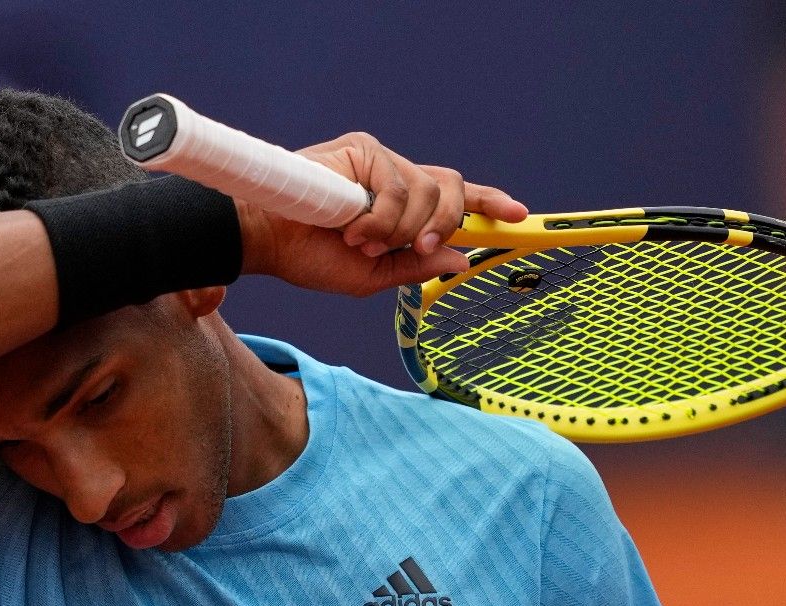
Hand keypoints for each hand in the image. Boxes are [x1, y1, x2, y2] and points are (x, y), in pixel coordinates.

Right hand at [238, 132, 528, 295]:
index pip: (455, 197)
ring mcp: (382, 161)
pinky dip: (383, 217)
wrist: (269, 240)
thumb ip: (415, 267)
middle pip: (452, 187)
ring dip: (402, 229)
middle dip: (445, 221)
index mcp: (402, 208)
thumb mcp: (372, 276)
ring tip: (362, 242)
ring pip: (429, 190)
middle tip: (413, 249)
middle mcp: (396, 180)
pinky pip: (400, 185)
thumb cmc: (311, 257)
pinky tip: (354, 228)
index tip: (516, 214)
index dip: (487, 202)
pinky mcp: (365, 149)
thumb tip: (461, 257)